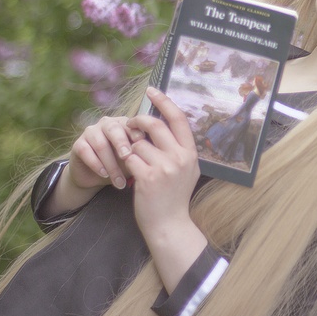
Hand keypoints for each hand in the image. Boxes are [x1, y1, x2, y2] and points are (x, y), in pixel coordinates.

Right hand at [70, 116, 142, 190]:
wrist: (94, 176)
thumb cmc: (120, 164)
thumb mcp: (133, 158)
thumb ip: (140, 152)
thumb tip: (154, 153)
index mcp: (123, 123)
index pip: (131, 124)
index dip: (137, 134)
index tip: (144, 147)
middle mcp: (106, 124)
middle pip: (114, 129)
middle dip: (122, 144)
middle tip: (128, 158)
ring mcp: (90, 132)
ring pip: (100, 144)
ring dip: (110, 164)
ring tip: (118, 180)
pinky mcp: (78, 144)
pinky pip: (86, 152)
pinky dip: (96, 164)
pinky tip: (104, 174)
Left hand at [123, 87, 207, 293]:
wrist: (169, 224)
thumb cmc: (174, 196)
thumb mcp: (186, 169)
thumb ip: (178, 148)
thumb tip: (160, 124)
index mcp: (191, 152)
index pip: (178, 118)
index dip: (164, 101)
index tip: (151, 91)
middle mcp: (180, 157)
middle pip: (154, 125)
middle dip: (138, 123)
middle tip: (130, 126)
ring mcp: (164, 167)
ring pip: (138, 143)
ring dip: (131, 150)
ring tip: (134, 162)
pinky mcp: (148, 178)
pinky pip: (130, 158)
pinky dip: (125, 163)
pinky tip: (128, 172)